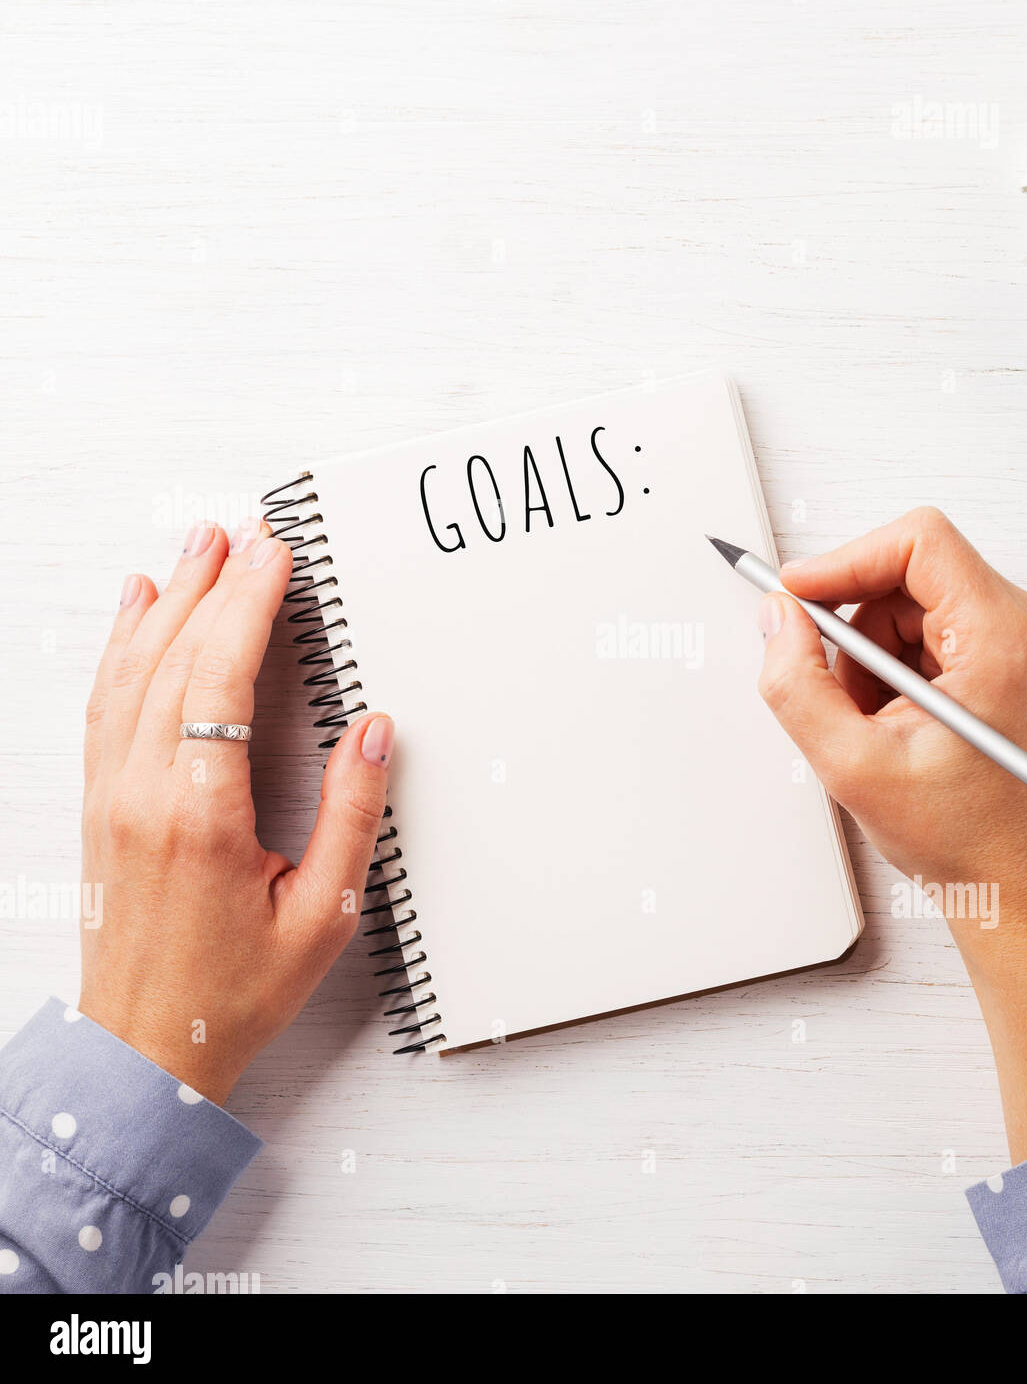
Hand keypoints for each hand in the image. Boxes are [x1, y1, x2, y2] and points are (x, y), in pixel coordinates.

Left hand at [80, 518, 393, 1103]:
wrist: (146, 1048)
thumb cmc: (235, 991)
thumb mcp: (323, 915)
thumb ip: (352, 817)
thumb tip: (371, 731)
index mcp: (199, 814)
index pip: (219, 678)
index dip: (248, 606)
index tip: (273, 554)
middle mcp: (143, 792)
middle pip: (173, 658)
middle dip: (211, 583)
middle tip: (243, 530)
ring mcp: (112, 795)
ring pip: (131, 672)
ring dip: (165, 601)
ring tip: (195, 546)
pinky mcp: (102, 804)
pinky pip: (106, 705)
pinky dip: (121, 647)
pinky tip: (134, 611)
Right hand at [757, 507, 1026, 905]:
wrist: (1006, 883)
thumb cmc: (959, 837)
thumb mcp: (851, 764)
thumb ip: (797, 683)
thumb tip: (776, 617)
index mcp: (1003, 642)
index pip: (919, 542)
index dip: (845, 560)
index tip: (798, 595)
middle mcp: (1026, 627)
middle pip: (910, 572)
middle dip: (856, 629)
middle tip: (840, 694)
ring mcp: (1021, 640)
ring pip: (911, 602)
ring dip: (870, 654)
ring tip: (874, 724)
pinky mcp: (1007, 656)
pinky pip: (927, 628)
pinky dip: (892, 668)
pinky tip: (895, 722)